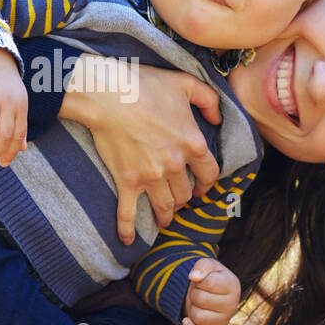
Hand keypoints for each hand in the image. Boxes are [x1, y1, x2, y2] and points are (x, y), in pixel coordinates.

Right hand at [60, 55, 221, 244]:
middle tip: (180, 200)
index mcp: (193, 144)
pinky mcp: (127, 181)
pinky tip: (128, 241)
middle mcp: (175, 165)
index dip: (207, 184)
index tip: (202, 188)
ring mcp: (150, 176)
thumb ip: (208, 100)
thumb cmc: (145, 85)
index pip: (210, 175)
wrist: (108, 95)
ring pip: (165, 207)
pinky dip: (127, 229)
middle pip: (186, 194)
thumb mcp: (185, 83)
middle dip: (185, 198)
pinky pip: (128, 213)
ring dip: (166, 216)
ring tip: (164, 219)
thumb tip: (216, 119)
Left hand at [181, 258, 240, 324]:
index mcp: (233, 286)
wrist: (207, 292)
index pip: (208, 283)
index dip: (199, 280)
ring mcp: (224, 321)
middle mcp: (232, 305)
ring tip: (198, 303)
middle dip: (194, 294)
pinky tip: (187, 320)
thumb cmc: (209, 277)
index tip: (203, 280)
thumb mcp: (207, 265)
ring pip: (198, 317)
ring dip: (192, 308)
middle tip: (199, 292)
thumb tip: (194, 277)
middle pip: (201, 300)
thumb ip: (202, 265)